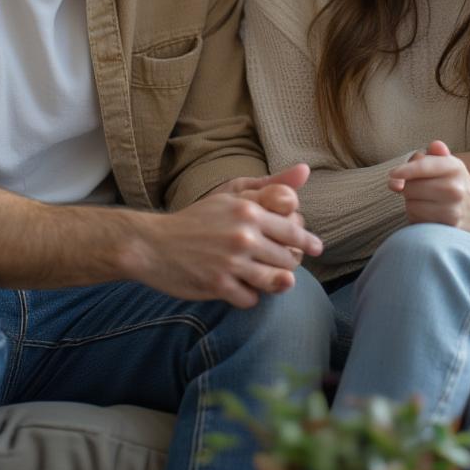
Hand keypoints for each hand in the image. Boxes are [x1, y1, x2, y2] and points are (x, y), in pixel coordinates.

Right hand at [126, 192, 323, 309]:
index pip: (294, 230)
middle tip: (281, 263)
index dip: (307, 241)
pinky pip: (252, 299)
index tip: (315, 248)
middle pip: (289, 258)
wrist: (154, 244)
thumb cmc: (197, 217)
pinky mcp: (220, 286)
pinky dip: (249, 295)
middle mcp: (243, 235)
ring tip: (264, 276)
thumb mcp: (231, 193)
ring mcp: (232, 262)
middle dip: (289, 262)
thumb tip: (305, 170)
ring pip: (276, 281)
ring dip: (273, 281)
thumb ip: (270, 185)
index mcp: (249, 210)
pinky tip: (239, 286)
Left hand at [389, 141, 469, 239]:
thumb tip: (400, 170)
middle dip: (407, 187)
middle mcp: (455, 189)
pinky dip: (417, 218)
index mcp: (453, 167)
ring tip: (425, 201)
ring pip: (411, 206)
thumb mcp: (446, 163)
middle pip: (410, 188)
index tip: (392, 174)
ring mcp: (453, 211)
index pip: (422, 167)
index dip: (404, 170)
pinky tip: (429, 214)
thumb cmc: (455, 182)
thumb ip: (426, 157)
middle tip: (419, 189)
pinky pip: (417, 222)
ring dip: (411, 204)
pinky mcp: (449, 228)